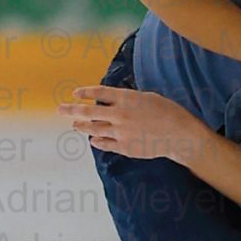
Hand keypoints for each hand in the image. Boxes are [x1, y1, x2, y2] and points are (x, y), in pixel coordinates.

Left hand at [58, 84, 195, 160]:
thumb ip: (126, 99)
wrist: (179, 135)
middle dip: (72, 109)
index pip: (99, 93)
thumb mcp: (146, 97)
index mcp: (126, 98)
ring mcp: (120, 132)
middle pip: (88, 112)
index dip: (85, 92)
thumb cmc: (167, 111)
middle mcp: (120, 115)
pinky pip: (104, 144)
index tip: (76, 93)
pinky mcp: (124, 147)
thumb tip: (110, 101)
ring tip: (74, 125)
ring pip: (93, 129)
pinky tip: (93, 139)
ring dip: (81, 127)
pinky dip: (97, 140)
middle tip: (60, 108)